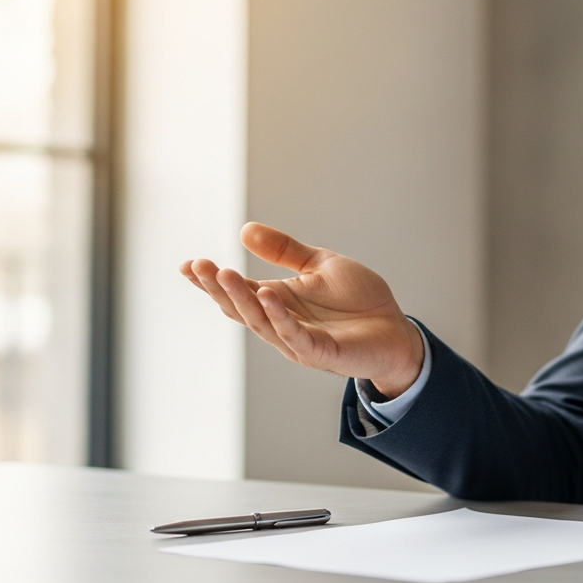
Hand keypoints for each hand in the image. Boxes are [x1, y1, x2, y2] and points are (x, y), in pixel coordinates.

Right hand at [180, 223, 424, 397]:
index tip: (187, 264)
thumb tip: (244, 230)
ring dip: (242, 299)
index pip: (237, 291)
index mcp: (278, 302)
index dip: (211, 281)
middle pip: (241, 308)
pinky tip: (267, 296)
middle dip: (218, 288)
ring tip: (224, 274)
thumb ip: (284, 251)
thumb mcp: (320, 265)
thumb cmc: (359, 301)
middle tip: (199, 266)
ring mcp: (299, 341)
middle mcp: (281, 323)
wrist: (395, 330)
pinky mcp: (322, 353)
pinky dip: (279, 317)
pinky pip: (295, 336)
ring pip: (262, 323)